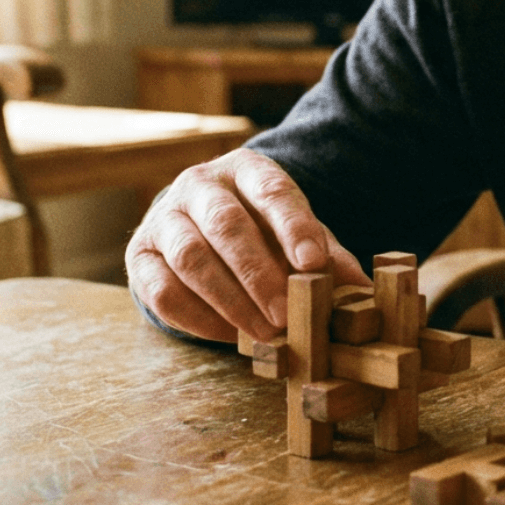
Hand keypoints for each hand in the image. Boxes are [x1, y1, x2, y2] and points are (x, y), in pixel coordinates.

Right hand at [126, 149, 371, 342]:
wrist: (198, 226)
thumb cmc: (259, 231)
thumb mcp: (296, 234)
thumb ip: (328, 258)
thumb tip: (364, 293)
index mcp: (245, 169)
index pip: (270, 189)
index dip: (293, 225)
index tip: (313, 263)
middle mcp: (199, 185)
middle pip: (226, 224)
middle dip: (258, 273)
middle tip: (286, 314)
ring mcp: (163, 218)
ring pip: (190, 257)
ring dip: (230, 300)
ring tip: (264, 332)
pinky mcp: (139, 256)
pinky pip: (161, 290)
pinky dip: (198, 317)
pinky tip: (230, 334)